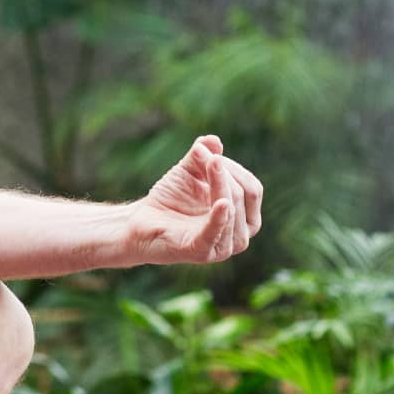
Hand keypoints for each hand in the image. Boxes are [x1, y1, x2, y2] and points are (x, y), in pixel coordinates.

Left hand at [128, 135, 263, 265]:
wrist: (141, 221)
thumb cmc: (171, 198)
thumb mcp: (189, 171)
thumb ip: (204, 155)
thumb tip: (214, 140)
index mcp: (244, 220)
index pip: (252, 189)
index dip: (234, 170)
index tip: (211, 157)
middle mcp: (239, 237)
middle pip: (243, 196)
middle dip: (223, 173)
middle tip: (201, 157)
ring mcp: (222, 247)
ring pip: (231, 209)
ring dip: (217, 183)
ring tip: (202, 167)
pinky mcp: (201, 252)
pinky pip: (215, 232)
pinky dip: (220, 218)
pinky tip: (222, 203)